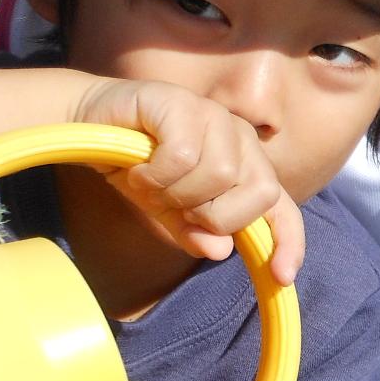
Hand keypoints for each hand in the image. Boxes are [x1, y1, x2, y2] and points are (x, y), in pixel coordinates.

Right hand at [71, 78, 304, 284]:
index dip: (289, 241)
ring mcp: (215, 116)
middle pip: (260, 192)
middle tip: (178, 207)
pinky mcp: (184, 104)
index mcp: (247, 164)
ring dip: (178, 193)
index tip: (281, 276)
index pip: (282, 206)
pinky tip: (139, 170)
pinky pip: (184, 157)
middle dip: (216, 215)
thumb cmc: (139, 165)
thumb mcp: (169, 210)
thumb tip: (221, 251)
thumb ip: (196, 231)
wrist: (90, 123)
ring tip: (152, 184)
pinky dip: (156, 176)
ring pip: (221, 175)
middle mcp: (240, 137)